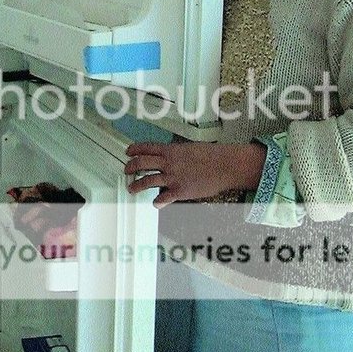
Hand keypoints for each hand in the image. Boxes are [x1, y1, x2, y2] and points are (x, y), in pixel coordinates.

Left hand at [124, 141, 266, 207]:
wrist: (226, 166)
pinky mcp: (180, 191)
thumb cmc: (212, 155)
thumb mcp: (190, 148)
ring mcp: (173, 177)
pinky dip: (157, 202)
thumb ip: (176, 153)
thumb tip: (169, 156)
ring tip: (131, 189)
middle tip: (127, 171)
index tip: (128, 152)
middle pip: (141, 163)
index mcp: (171, 150)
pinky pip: (162, 198)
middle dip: (131, 167)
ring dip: (136, 186)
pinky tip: (155, 203)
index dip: (134, 150)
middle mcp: (168, 163)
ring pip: (147, 181)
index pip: (146, 147)